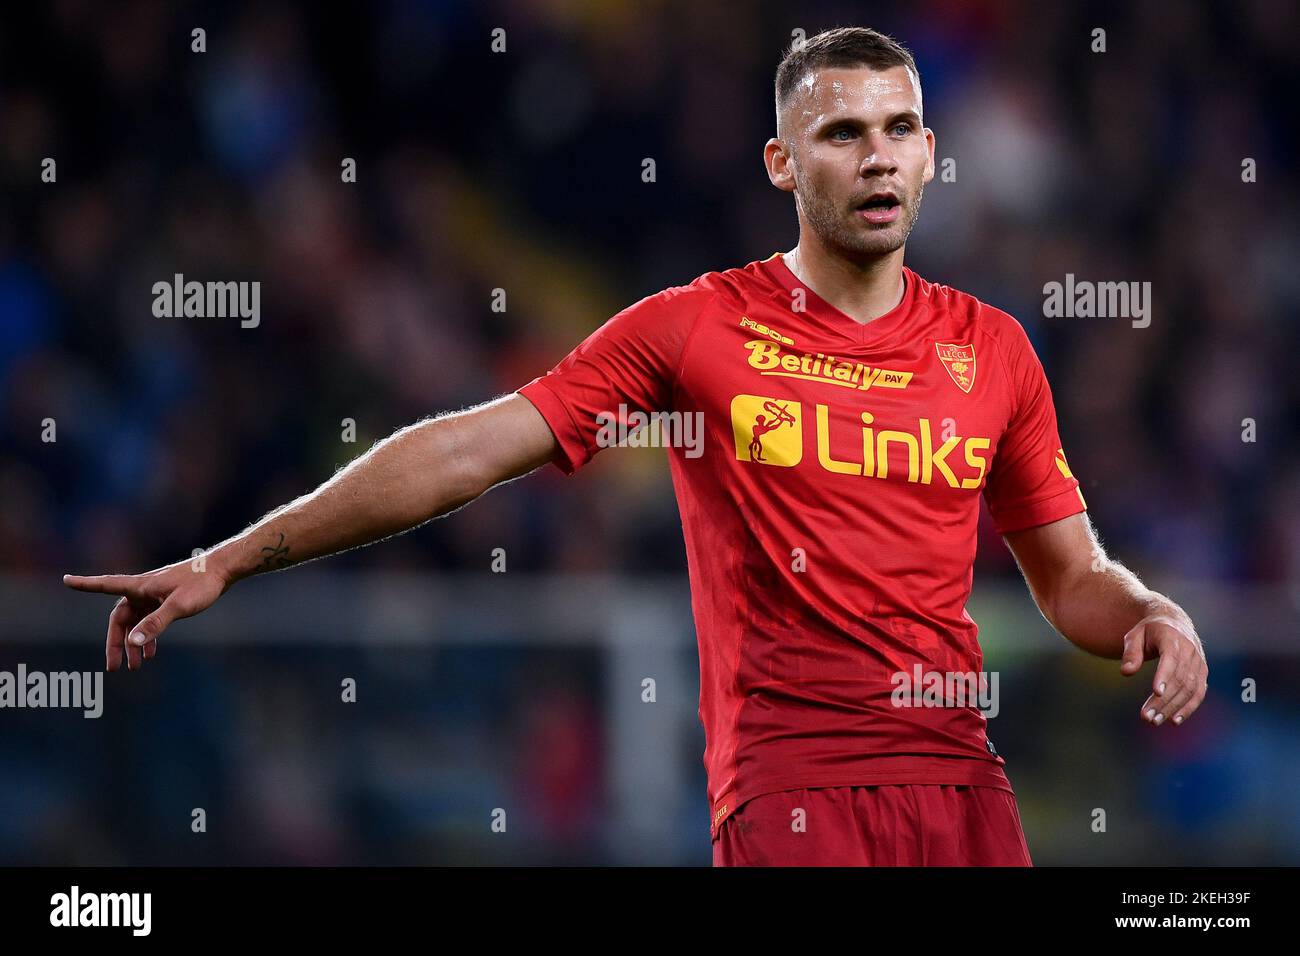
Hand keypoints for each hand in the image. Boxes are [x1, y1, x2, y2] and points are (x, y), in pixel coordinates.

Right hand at [63, 557, 231, 671]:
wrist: (223, 570)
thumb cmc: (201, 583)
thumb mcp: (178, 607)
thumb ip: (156, 623)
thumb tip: (133, 642)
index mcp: (140, 586)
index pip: (106, 585)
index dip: (86, 584)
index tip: (66, 579)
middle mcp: (143, 589)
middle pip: (120, 618)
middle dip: (115, 643)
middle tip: (114, 667)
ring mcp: (154, 595)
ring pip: (135, 622)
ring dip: (133, 643)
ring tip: (136, 666)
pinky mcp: (166, 599)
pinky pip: (149, 621)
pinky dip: (148, 636)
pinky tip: (152, 652)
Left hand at [1120, 615, 1207, 726]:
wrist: (1174, 624)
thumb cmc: (1149, 631)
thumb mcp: (1134, 635)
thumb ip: (1130, 652)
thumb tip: (1126, 672)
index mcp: (1171, 637)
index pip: (1170, 658)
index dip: (1164, 676)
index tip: (1156, 692)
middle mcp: (1189, 650)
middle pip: (1179, 678)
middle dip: (1164, 700)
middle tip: (1147, 717)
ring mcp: (1198, 662)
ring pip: (1190, 689)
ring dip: (1173, 707)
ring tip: (1155, 720)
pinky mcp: (1202, 673)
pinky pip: (1198, 693)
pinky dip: (1188, 707)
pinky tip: (1174, 720)